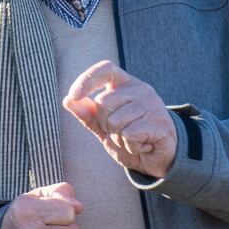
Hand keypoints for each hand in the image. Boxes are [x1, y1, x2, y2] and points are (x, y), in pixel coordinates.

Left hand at [62, 60, 177, 178]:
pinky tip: (142, 145)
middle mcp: (140, 89)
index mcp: (125, 85)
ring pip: (115, 121)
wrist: (158, 158)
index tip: (74, 96)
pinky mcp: (159, 122)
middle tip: (121, 132)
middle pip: (104, 102)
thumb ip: (88, 115)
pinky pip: (128, 135)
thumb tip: (68, 100)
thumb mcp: (104, 128)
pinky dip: (130, 146)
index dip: (87, 79)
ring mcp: (152, 104)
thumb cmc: (130, 138)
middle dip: (105, 124)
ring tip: (132, 139)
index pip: (105, 69)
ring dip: (118, 139)